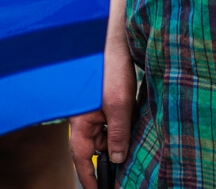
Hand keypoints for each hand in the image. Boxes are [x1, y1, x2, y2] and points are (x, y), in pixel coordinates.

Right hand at [69, 38, 137, 188]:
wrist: (114, 41)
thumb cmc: (111, 69)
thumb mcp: (119, 105)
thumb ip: (118, 134)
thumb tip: (116, 158)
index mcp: (81, 122)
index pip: (82, 159)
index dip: (89, 179)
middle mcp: (84, 119)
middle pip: (96, 148)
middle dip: (111, 155)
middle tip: (128, 163)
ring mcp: (94, 111)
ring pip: (106, 135)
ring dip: (119, 137)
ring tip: (134, 128)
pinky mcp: (103, 102)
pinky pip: (110, 122)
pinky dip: (121, 125)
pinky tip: (133, 118)